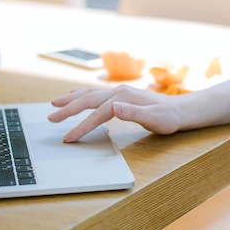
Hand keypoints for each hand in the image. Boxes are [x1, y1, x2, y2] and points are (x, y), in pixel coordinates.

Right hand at [48, 85, 181, 140]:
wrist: (179, 110)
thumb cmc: (167, 118)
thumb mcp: (154, 119)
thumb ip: (133, 113)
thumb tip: (114, 107)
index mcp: (124, 97)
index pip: (98, 113)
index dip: (82, 126)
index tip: (69, 138)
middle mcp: (118, 91)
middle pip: (88, 99)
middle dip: (68, 109)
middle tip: (51, 118)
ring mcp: (118, 91)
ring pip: (89, 94)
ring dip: (71, 99)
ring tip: (54, 104)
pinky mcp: (119, 95)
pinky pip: (95, 94)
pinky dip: (81, 94)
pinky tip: (73, 95)